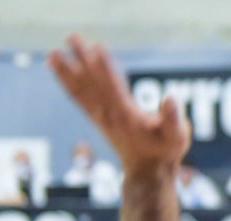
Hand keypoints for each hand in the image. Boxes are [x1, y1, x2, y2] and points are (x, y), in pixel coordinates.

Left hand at [48, 34, 189, 174]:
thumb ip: (173, 118)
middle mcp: (109, 115)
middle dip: (82, 60)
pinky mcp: (97, 118)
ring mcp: (101, 117)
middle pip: (94, 83)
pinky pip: (78, 97)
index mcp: (128, 116)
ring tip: (53, 52)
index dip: (106, 68)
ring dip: (67, 70)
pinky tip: (56, 67)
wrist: (147, 174)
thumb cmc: (165, 152)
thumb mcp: (177, 136)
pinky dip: (66, 81)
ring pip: (81, 90)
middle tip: (71, 37)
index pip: (114, 88)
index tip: (97, 48)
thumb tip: (170, 98)